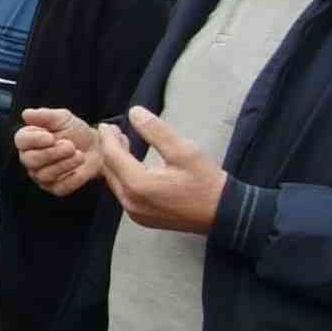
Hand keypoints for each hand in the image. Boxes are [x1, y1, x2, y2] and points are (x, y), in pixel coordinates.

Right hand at [16, 108, 101, 195]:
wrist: (96, 147)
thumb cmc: (75, 131)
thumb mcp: (63, 118)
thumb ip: (45, 115)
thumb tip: (26, 113)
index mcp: (29, 139)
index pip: (22, 141)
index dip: (35, 140)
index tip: (50, 137)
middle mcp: (30, 158)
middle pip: (30, 160)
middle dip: (52, 153)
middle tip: (70, 146)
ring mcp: (41, 175)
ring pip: (44, 175)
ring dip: (65, 164)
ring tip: (80, 155)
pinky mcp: (56, 188)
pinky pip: (60, 187)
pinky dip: (73, 178)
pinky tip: (81, 168)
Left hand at [99, 107, 225, 233]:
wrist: (225, 213)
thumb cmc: (206, 181)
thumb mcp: (184, 150)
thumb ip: (156, 131)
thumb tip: (134, 112)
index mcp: (137, 184)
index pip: (111, 155)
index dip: (107, 137)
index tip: (106, 124)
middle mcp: (130, 202)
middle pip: (109, 170)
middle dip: (109, 149)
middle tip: (114, 132)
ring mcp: (135, 213)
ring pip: (115, 183)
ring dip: (116, 163)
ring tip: (123, 144)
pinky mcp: (142, 218)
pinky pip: (124, 193)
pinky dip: (123, 176)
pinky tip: (133, 165)